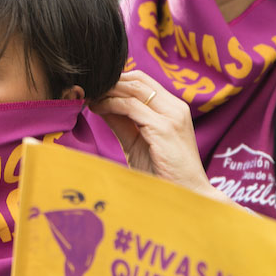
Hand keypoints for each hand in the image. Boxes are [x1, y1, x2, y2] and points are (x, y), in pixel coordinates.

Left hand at [90, 71, 218, 200]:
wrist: (187, 195)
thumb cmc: (163, 172)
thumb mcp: (137, 142)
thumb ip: (122, 122)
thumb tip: (101, 104)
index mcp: (173, 108)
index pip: (142, 80)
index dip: (117, 80)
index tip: (96, 89)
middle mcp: (175, 107)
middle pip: (138, 80)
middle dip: (110, 82)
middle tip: (88, 91)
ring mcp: (171, 116)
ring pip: (134, 89)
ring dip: (108, 91)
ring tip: (90, 99)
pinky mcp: (164, 128)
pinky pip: (131, 107)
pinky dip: (110, 104)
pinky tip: (97, 109)